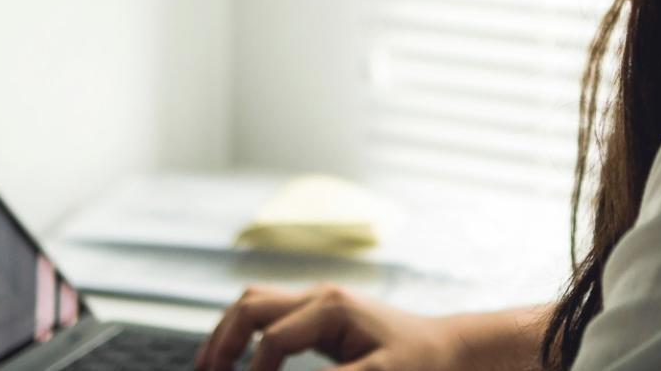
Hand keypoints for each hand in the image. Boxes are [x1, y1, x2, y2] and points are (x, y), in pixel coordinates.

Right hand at [193, 281, 462, 370]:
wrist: (451, 349)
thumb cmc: (422, 363)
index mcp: (332, 307)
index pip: (272, 338)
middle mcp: (320, 296)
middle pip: (250, 305)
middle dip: (222, 341)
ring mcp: (319, 301)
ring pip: (255, 303)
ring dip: (228, 332)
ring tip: (208, 367)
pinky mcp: (321, 315)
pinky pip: (270, 313)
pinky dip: (247, 333)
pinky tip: (239, 360)